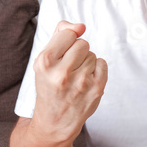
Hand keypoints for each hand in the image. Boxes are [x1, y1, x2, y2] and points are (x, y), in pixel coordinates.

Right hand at [31, 20, 107, 139]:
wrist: (55, 121)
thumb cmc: (49, 86)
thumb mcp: (44, 60)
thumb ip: (60, 35)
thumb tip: (81, 26)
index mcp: (45, 63)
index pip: (67, 34)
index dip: (66, 42)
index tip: (61, 54)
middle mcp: (62, 73)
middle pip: (82, 43)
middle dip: (77, 52)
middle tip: (68, 68)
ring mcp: (81, 82)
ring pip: (92, 54)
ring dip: (86, 62)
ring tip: (75, 77)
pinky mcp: (96, 89)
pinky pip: (102, 63)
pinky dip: (96, 69)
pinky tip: (85, 80)